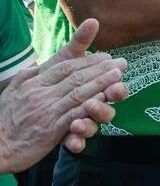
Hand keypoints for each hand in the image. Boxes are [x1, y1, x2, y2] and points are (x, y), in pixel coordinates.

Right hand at [0, 19, 128, 171]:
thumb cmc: (5, 118)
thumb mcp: (14, 90)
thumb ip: (30, 76)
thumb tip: (39, 64)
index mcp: (34, 82)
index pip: (65, 66)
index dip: (88, 60)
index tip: (106, 56)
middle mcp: (41, 93)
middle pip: (76, 76)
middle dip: (101, 68)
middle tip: (121, 63)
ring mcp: (47, 110)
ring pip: (79, 93)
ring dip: (101, 83)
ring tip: (118, 76)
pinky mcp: (51, 129)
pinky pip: (74, 115)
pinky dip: (90, 108)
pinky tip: (105, 101)